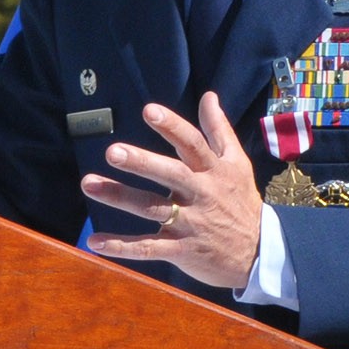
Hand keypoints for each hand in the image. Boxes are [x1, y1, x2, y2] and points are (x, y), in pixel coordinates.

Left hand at [82, 93, 262, 289]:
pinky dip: (122, 247)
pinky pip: (148, 248)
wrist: (260, 252)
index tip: (149, 110)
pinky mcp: (181, 250)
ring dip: (120, 197)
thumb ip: (218, 129)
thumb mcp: (237, 163)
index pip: (192, 144)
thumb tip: (208, 96)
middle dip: (142, 163)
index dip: (172, 127)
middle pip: (170, 174)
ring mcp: (190, 224)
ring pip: (152, 208)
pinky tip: (95, 241)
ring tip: (89, 184)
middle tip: (112, 151)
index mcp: (213, 171)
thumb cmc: (241, 201)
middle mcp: (201, 194)